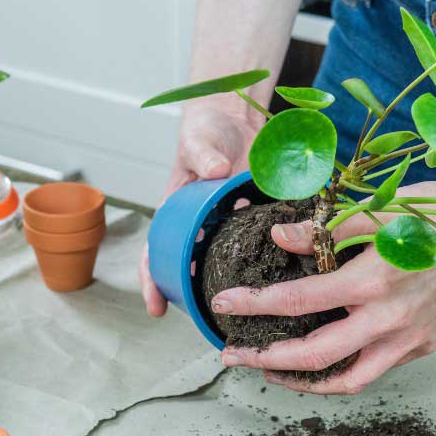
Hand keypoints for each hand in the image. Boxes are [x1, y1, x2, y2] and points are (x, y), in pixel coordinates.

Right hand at [141, 102, 261, 315]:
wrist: (237, 117)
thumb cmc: (205, 131)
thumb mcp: (199, 141)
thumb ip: (204, 154)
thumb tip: (217, 170)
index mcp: (176, 214)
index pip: (156, 254)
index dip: (152, 282)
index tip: (156, 308)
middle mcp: (202, 227)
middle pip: (191, 269)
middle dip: (194, 296)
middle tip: (203, 319)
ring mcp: (230, 225)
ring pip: (229, 262)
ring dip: (235, 282)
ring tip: (245, 308)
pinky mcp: (256, 217)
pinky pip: (262, 241)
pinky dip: (270, 255)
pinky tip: (283, 272)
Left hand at [208, 183, 435, 393]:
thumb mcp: (379, 211)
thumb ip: (325, 230)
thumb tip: (279, 237)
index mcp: (373, 281)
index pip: (297, 301)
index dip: (254, 305)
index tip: (222, 307)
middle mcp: (389, 320)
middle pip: (314, 357)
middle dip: (265, 360)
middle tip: (232, 356)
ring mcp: (409, 340)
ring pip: (346, 380)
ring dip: (302, 381)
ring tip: (271, 371)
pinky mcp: (424, 347)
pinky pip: (374, 369)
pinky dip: (341, 370)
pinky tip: (319, 359)